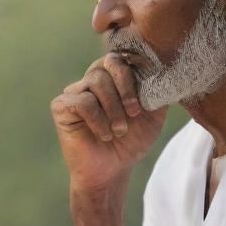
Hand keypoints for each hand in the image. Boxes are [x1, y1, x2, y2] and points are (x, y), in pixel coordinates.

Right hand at [50, 53, 167, 191]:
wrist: (113, 170)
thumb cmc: (132, 141)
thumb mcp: (154, 114)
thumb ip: (158, 89)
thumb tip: (164, 68)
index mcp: (114, 75)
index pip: (124, 56)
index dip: (135, 74)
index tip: (144, 101)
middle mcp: (93, 78)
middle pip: (109, 63)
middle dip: (126, 90)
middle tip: (134, 114)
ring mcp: (75, 90)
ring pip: (96, 81)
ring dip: (113, 109)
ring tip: (119, 131)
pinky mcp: (61, 106)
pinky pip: (82, 101)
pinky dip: (98, 120)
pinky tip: (103, 134)